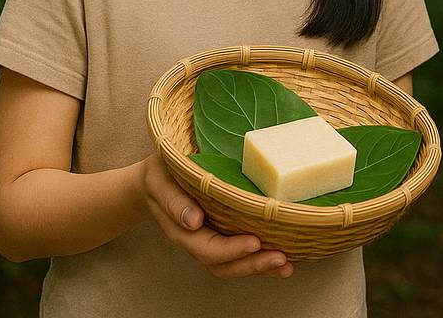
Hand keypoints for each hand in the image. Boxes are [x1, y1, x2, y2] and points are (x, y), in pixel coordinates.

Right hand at [138, 153, 293, 278]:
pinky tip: (284, 258)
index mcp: (183, 231)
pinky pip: (242, 253)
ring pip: (235, 264)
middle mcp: (199, 240)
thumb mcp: (160, 182)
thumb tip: (193, 222)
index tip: (254, 242)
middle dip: (253, 264)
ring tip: (286, 266)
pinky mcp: (224, 233)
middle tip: (281, 258)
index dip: (231, 249)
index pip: (208, 248)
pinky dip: (261, 258)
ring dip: (261, 267)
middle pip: (224, 264)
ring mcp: (212, 239)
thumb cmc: (160, 176)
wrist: (156, 179)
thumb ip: (174, 202)